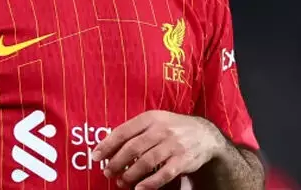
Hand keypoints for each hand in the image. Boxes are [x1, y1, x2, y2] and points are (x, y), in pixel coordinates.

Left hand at [91, 111, 225, 188]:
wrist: (204, 135)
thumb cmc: (172, 128)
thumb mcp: (154, 121)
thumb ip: (134, 130)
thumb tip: (108, 145)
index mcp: (150, 118)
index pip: (123, 132)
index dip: (107, 145)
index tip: (95, 156)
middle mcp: (161, 130)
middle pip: (132, 148)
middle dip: (116, 162)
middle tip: (107, 172)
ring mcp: (173, 145)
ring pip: (146, 162)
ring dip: (130, 174)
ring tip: (121, 181)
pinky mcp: (183, 160)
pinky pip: (164, 174)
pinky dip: (150, 183)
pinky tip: (139, 189)